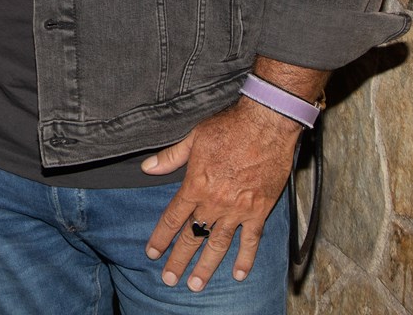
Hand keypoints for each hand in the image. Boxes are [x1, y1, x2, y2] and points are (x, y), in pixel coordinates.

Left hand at [141, 99, 300, 290]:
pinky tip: (238, 274)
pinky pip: (251, 240)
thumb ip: (170, 157)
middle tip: (169, 280)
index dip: (161, 237)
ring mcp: (238, 209)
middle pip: (193, 236)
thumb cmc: (228, 128)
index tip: (152, 252)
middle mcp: (215, 202)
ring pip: (219, 244)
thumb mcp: (193, 137)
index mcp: (196, 184)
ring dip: (207, 267)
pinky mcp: (259, 210)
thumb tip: (147, 168)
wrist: (265, 126)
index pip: (173, 218)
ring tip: (196, 286)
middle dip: (179, 260)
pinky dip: (245, 259)